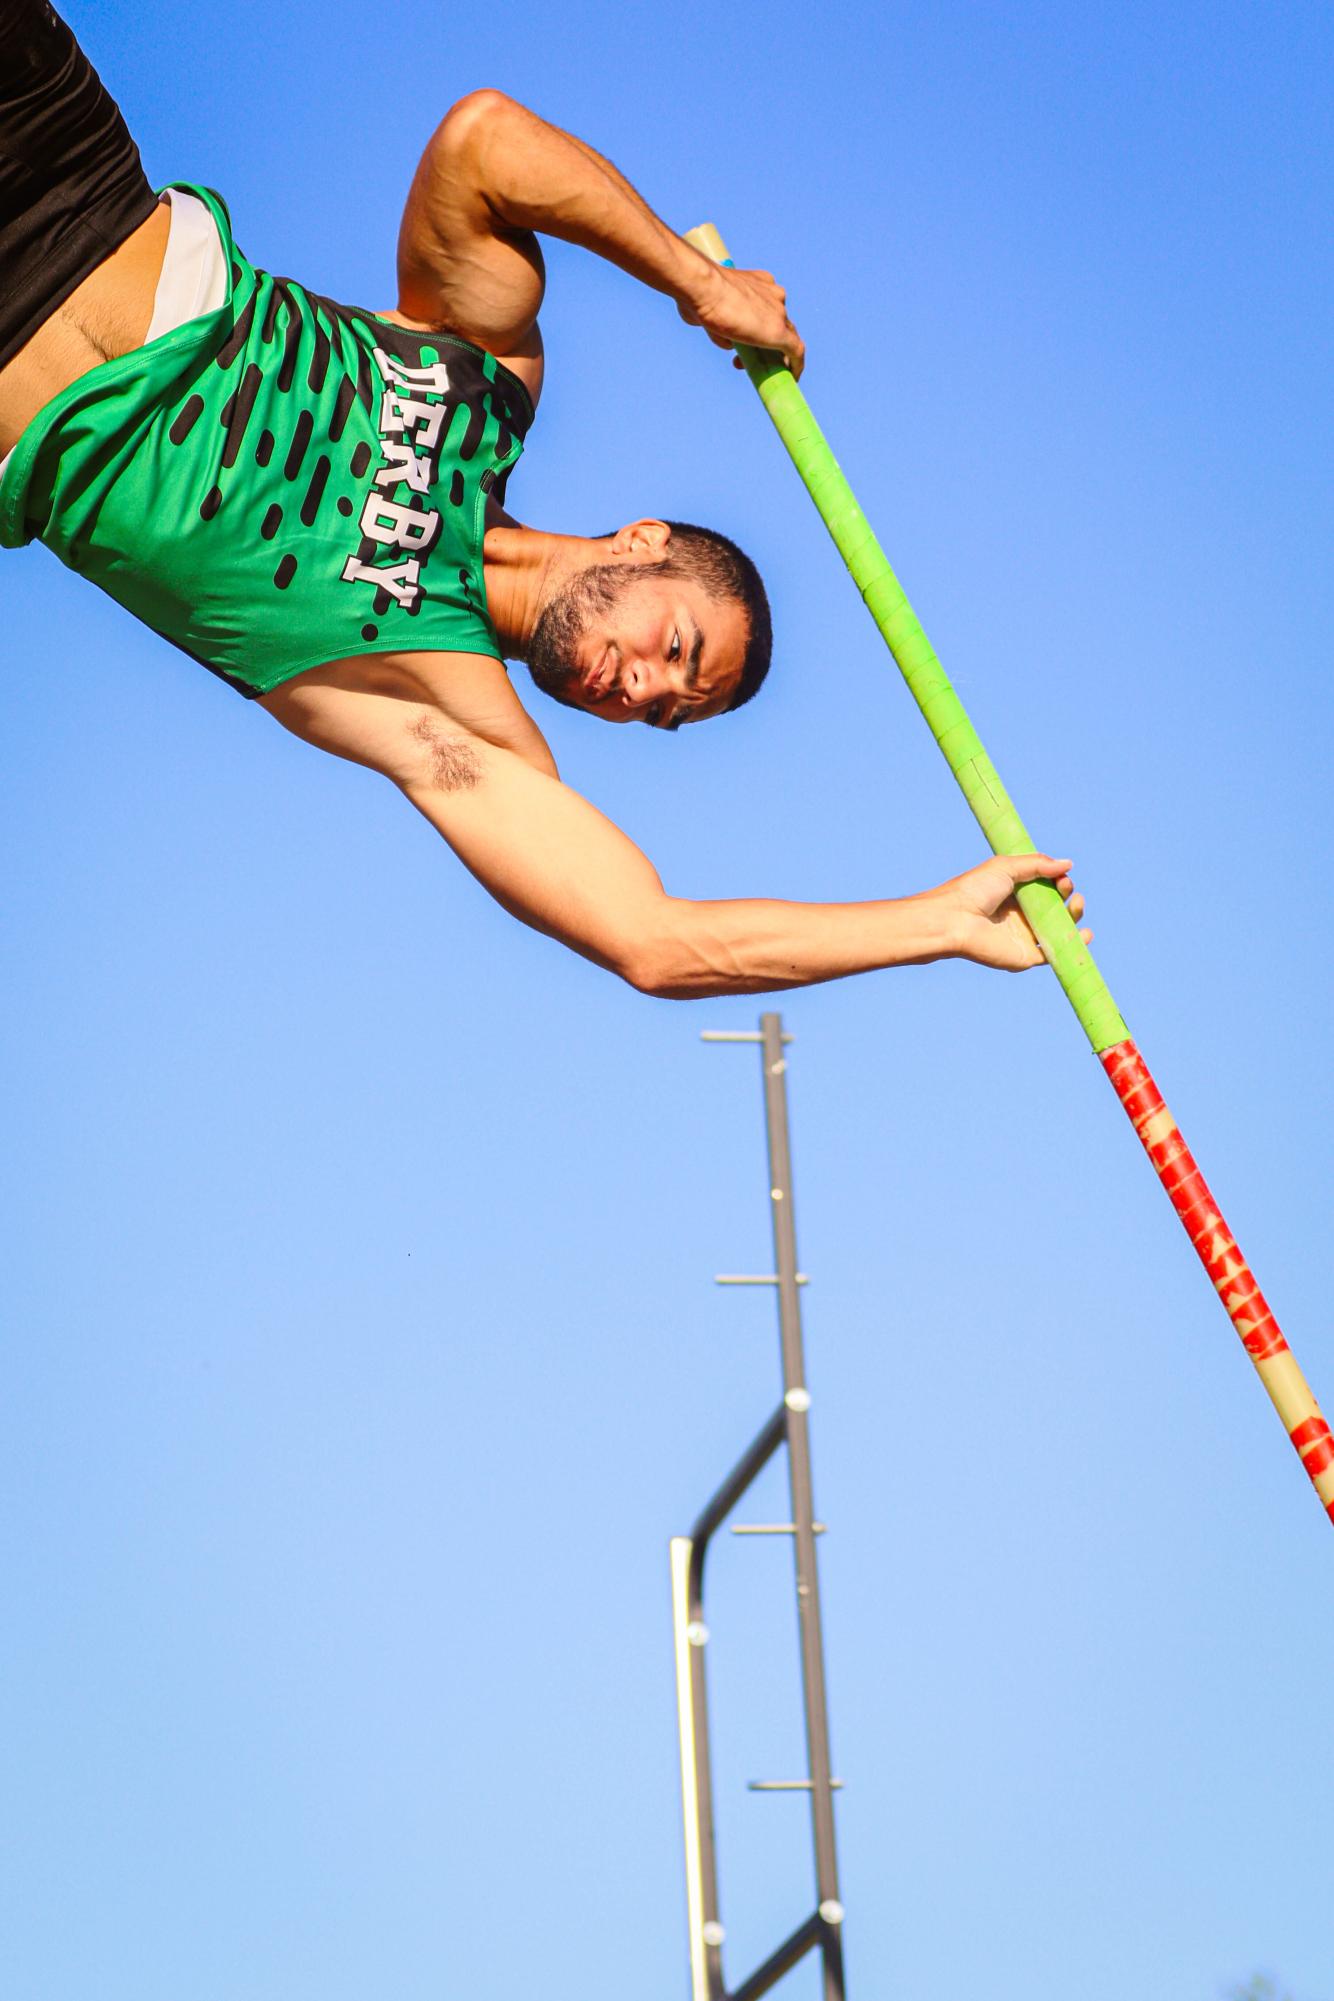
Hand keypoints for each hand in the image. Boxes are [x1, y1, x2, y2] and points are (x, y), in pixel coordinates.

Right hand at [677, 258, 804, 377]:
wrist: (703, 287)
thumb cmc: (697, 294)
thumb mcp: (707, 311)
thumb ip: (719, 328)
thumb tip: (728, 344)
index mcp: (761, 284)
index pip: (767, 310)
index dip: (756, 329)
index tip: (741, 341)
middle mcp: (775, 296)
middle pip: (778, 324)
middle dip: (764, 343)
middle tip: (744, 360)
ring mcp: (779, 314)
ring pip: (787, 339)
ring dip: (776, 357)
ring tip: (762, 373)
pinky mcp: (780, 332)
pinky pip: (796, 353)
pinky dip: (795, 366)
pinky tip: (792, 378)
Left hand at [931, 853, 1089, 971]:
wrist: (954, 919)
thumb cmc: (973, 890)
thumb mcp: (1006, 866)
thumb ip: (1037, 864)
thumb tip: (1068, 863)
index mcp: (1017, 894)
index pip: (1048, 888)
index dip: (1059, 882)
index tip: (1062, 876)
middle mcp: (1022, 916)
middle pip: (1057, 908)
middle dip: (1069, 897)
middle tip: (1066, 889)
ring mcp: (1024, 936)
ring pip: (1060, 930)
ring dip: (1075, 918)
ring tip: (1077, 904)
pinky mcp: (1025, 956)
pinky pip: (1054, 954)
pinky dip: (1073, 946)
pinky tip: (1085, 934)